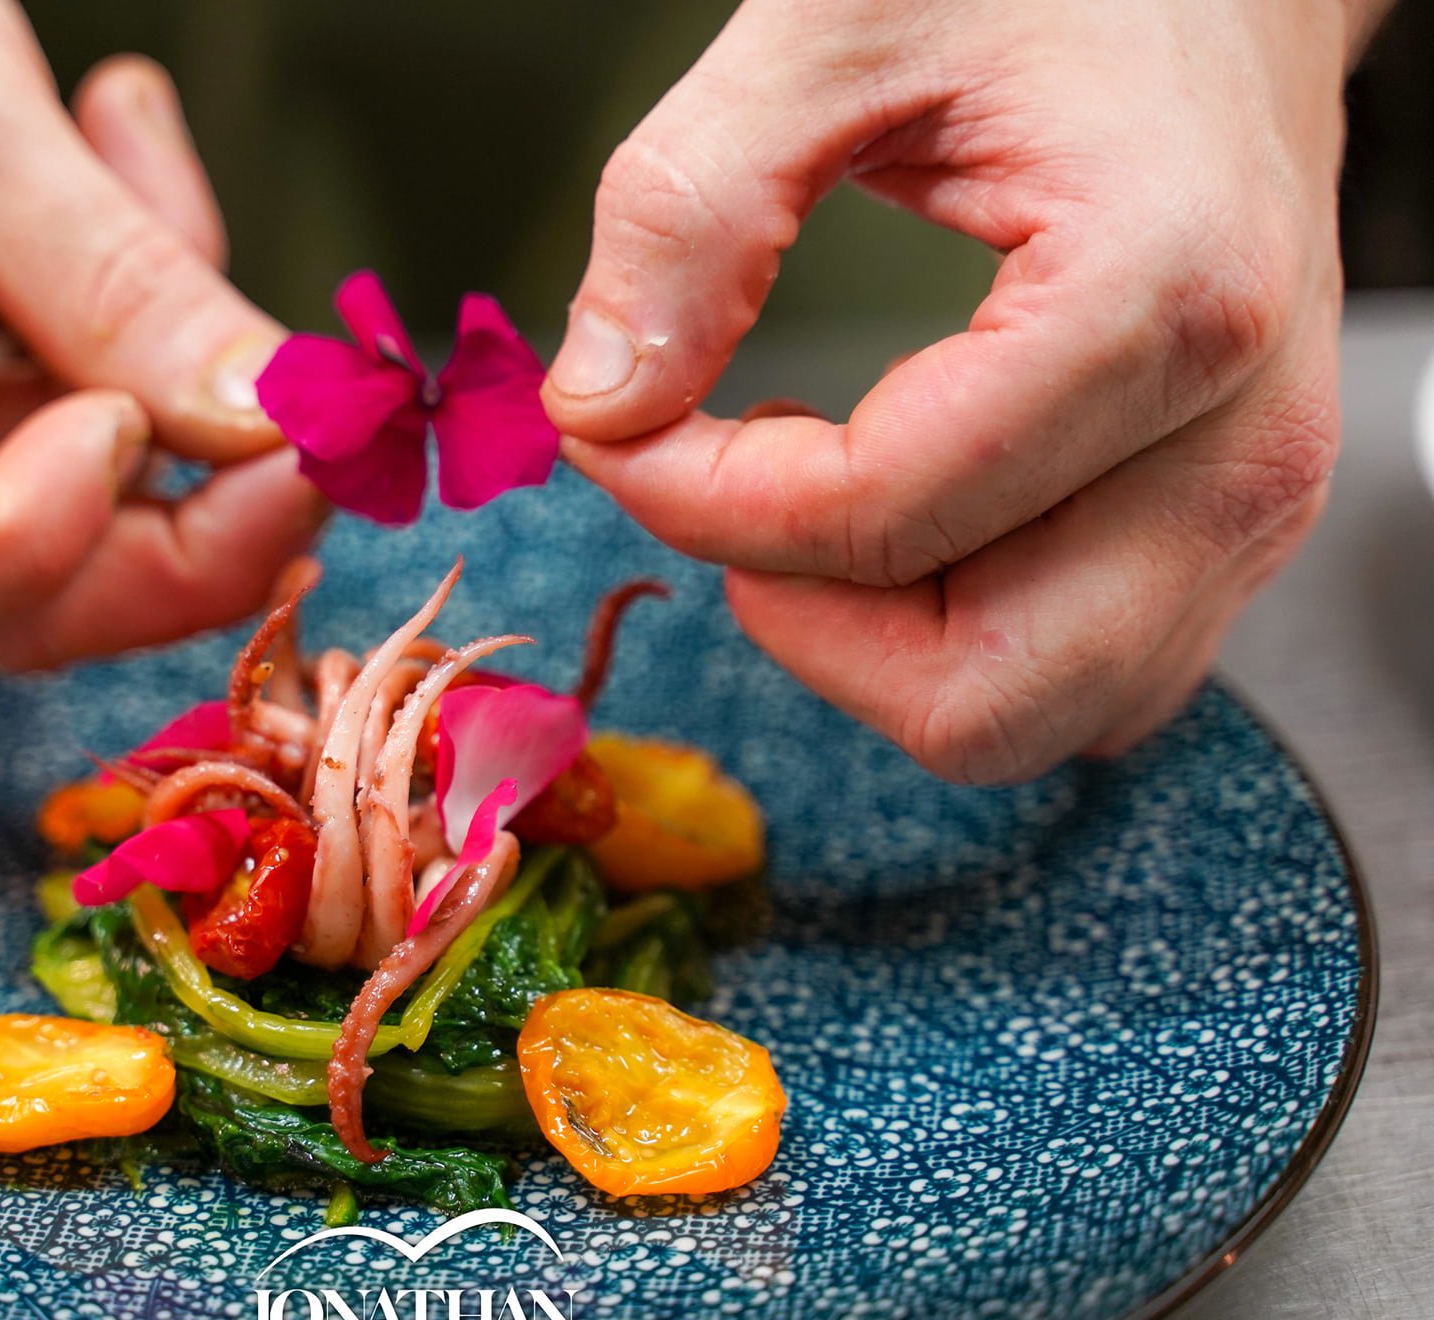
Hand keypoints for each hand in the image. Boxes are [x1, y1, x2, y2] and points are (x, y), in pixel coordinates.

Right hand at [0, 0, 323, 674]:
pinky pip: (109, 486)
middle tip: (314, 404)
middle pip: (7, 609)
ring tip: (136, 163)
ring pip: (92, 557)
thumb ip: (114, 285)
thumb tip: (270, 426)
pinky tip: (125, 186)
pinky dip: (158, 359)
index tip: (129, 418)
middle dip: (190, 515)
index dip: (27, 539)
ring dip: (179, 391)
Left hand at [546, 0, 1367, 782]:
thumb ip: (690, 213)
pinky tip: (903, 500)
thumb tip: (602, 399)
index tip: (617, 424)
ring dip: (875, 638)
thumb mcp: (830, 29)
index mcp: (1158, 300)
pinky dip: (957, 632)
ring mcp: (1253, 500)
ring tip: (810, 478)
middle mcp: (1241, 438)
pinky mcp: (1233, 527)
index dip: (695, 500)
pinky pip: (1082, 677)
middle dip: (798, 618)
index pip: (875, 524)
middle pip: (976, 697)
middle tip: (716, 478)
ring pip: (1030, 715)